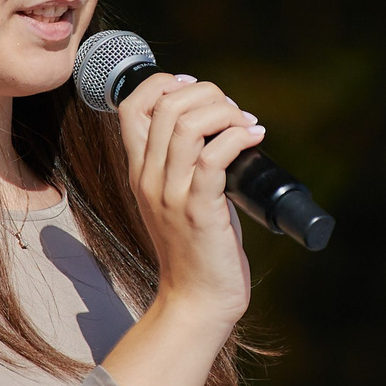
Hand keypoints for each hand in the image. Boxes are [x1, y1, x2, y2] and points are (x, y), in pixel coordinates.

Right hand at [97, 73, 264, 385]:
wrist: (195, 302)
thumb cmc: (195, 250)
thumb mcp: (176, 199)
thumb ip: (184, 164)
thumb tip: (219, 124)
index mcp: (139, 172)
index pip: (131, 106)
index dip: (163, 83)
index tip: (196, 90)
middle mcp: (148, 178)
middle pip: (165, 105)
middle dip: (208, 94)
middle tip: (234, 113)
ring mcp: (171, 195)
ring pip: (187, 124)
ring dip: (224, 112)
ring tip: (246, 124)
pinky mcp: (200, 211)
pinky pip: (213, 157)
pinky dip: (238, 137)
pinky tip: (255, 137)